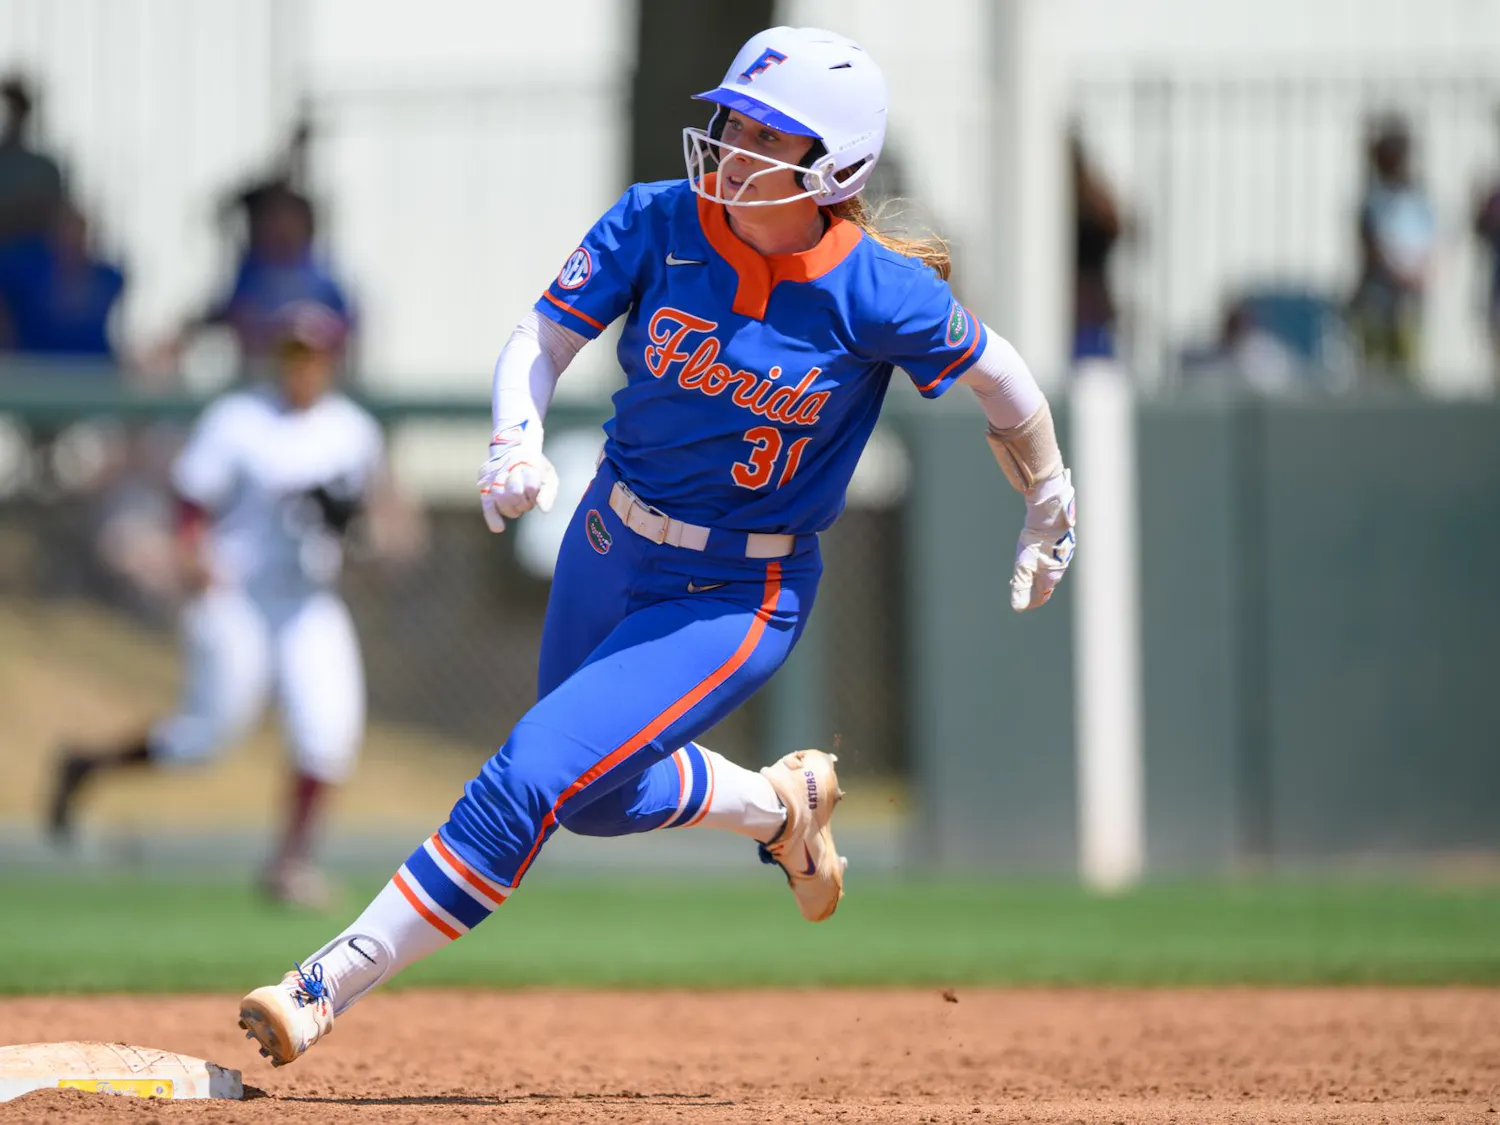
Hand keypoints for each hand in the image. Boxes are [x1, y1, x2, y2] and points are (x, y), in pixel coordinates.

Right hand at [477, 424, 558, 533]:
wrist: (513, 449)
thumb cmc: (535, 468)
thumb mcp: (548, 476)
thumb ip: (548, 492)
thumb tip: (544, 509)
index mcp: (526, 461)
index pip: (530, 484)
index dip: (533, 494)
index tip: (534, 492)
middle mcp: (507, 467)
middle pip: (514, 493)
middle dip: (523, 503)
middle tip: (527, 500)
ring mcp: (493, 474)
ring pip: (500, 499)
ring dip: (512, 509)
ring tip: (517, 506)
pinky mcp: (483, 483)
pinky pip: (487, 504)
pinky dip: (492, 517)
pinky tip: (499, 527)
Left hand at [1010, 468, 1074, 612]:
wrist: (1049, 514)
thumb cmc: (1036, 541)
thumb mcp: (1024, 565)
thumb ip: (1021, 586)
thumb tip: (1017, 607)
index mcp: (1052, 576)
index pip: (1042, 595)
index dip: (1031, 601)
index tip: (1021, 604)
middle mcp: (1060, 567)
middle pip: (1046, 583)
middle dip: (1032, 587)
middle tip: (1018, 586)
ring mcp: (1063, 554)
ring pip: (1049, 569)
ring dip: (1037, 573)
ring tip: (1024, 571)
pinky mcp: (1062, 542)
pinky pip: (1051, 556)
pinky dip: (1041, 560)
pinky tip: (1035, 553)